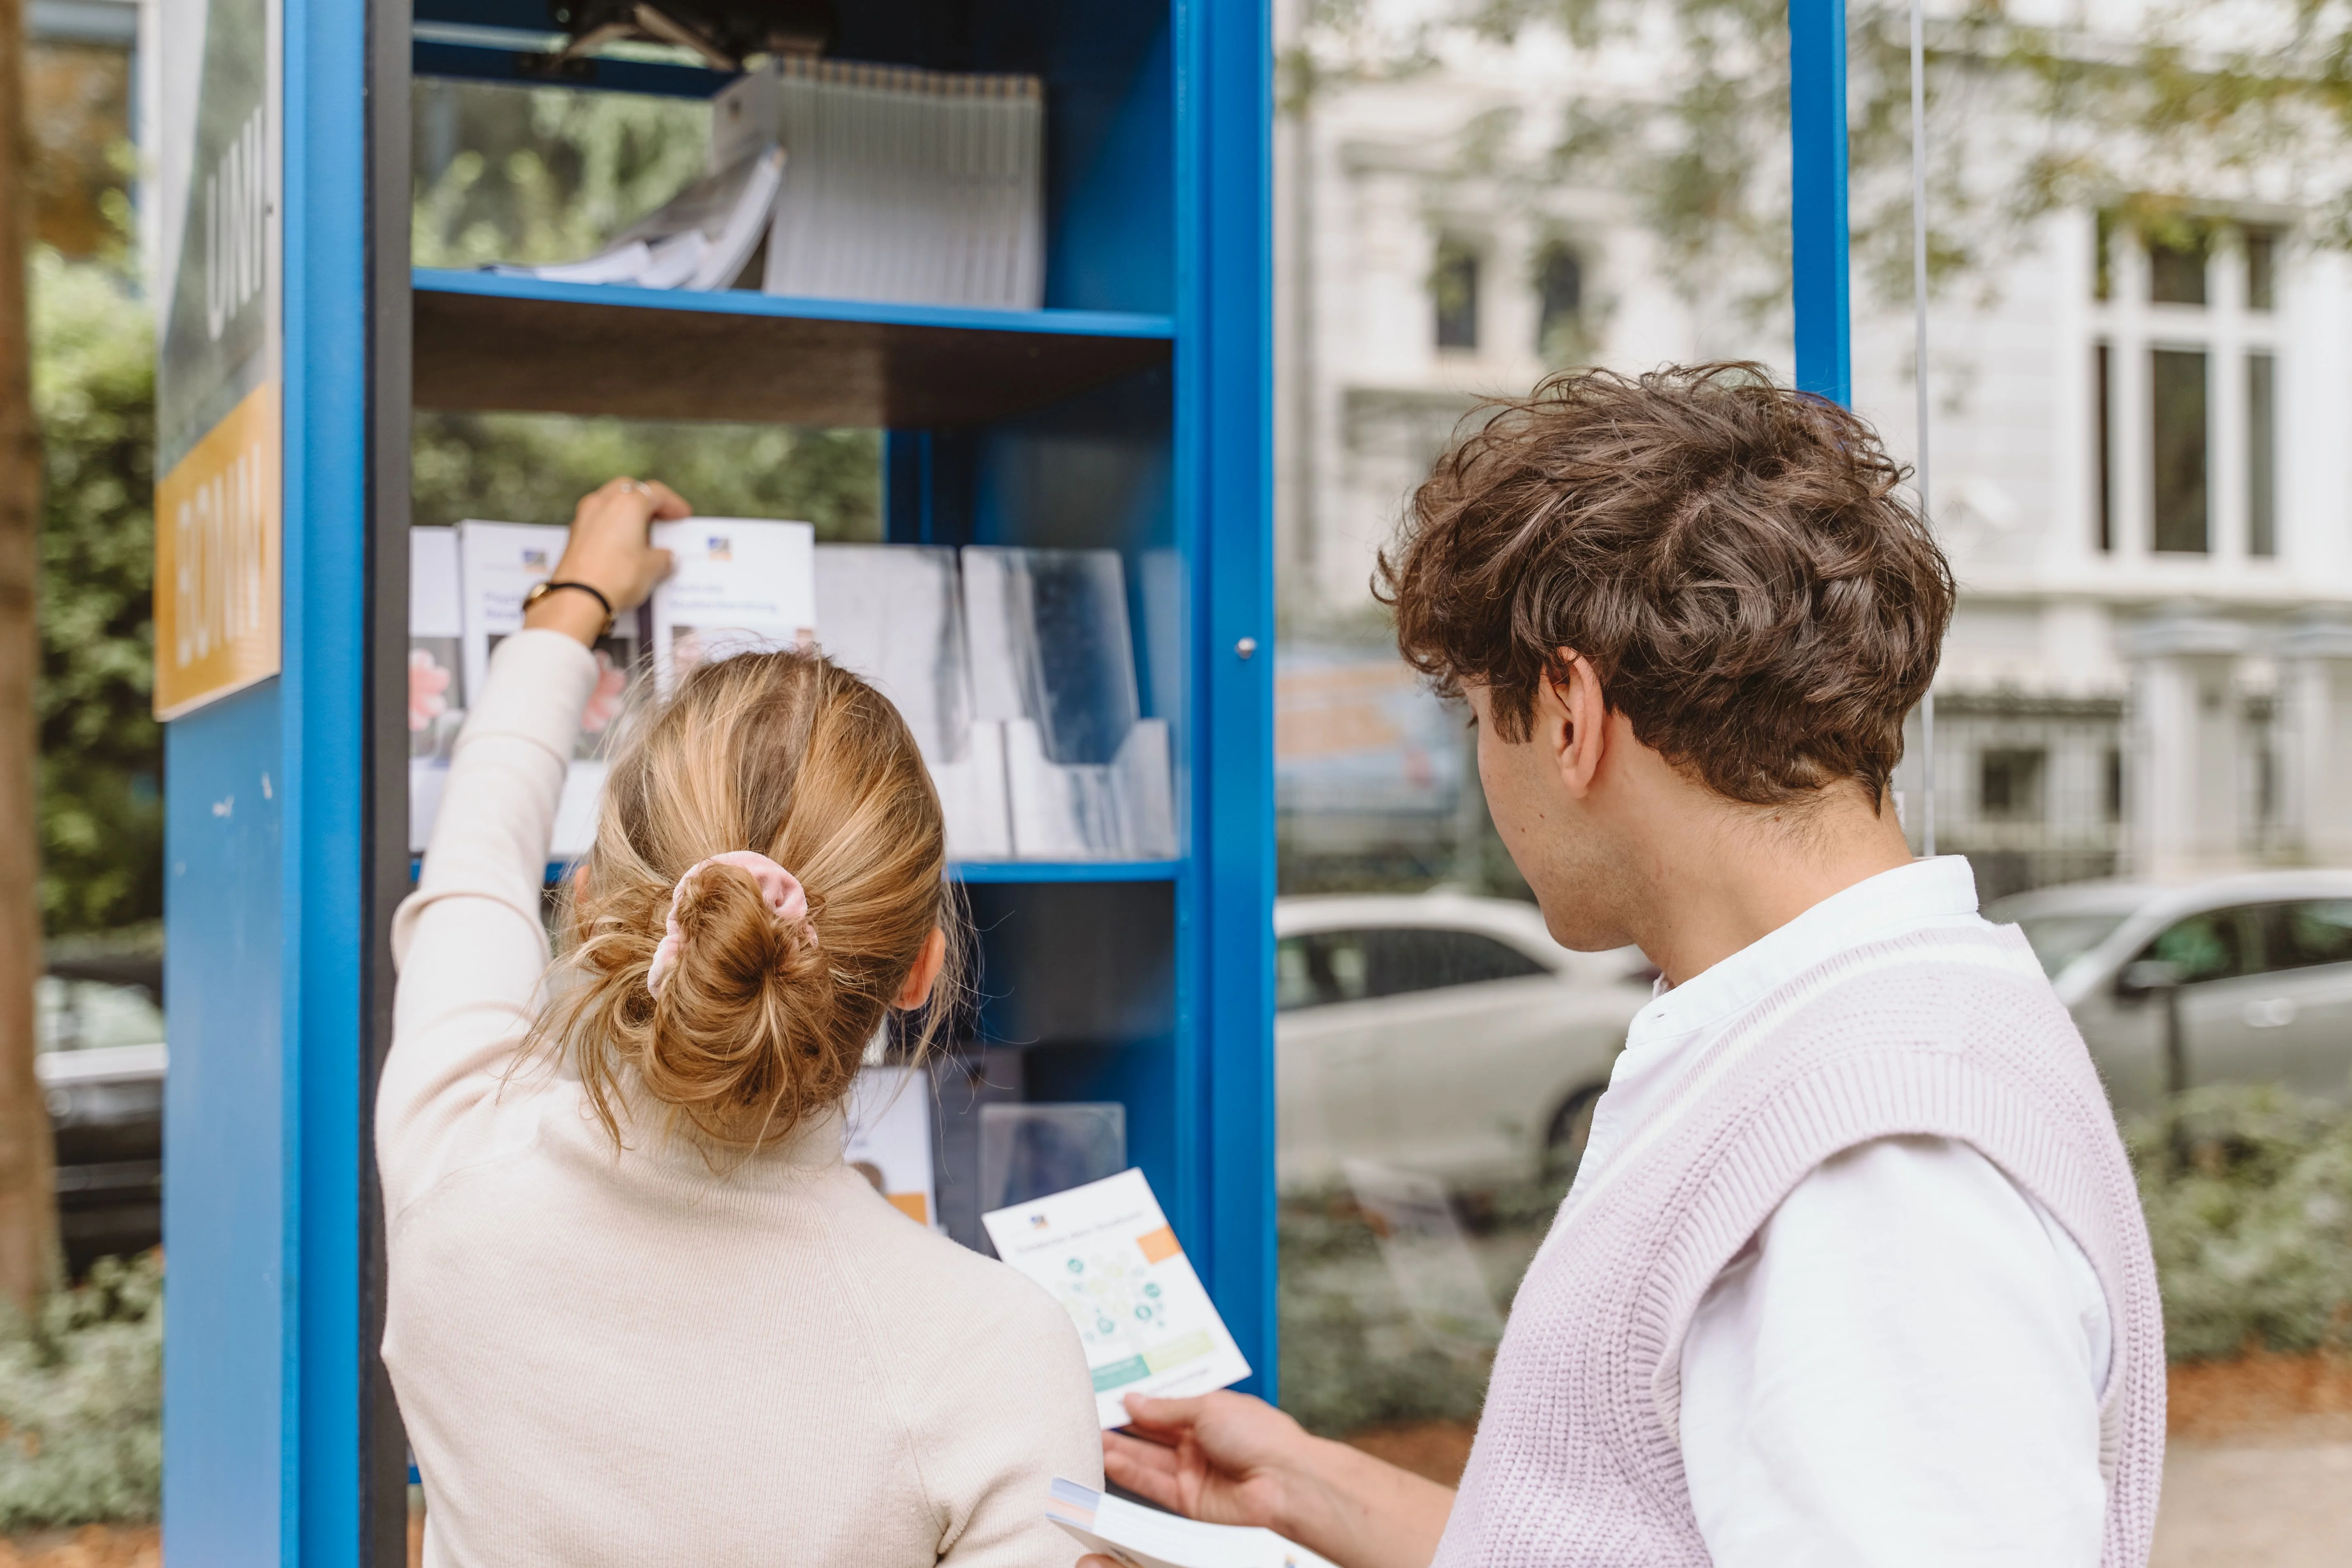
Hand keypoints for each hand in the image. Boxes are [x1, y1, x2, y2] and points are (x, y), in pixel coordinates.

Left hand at [522, 477, 686, 644]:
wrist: (579, 598)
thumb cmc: (616, 577)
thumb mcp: (652, 568)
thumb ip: (663, 557)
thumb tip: (665, 557)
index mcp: (628, 503)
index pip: (656, 493)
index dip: (673, 503)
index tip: (682, 514)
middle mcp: (603, 502)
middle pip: (629, 489)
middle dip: (646, 500)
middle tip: (661, 517)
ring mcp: (585, 516)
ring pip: (609, 501)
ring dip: (626, 511)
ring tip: (641, 531)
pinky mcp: (574, 533)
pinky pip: (597, 519)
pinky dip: (611, 524)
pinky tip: (621, 544)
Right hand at [1104, 1392, 1311, 1533]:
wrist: (1285, 1482)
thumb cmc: (1262, 1437)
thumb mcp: (1208, 1406)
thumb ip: (1165, 1408)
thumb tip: (1133, 1399)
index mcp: (1211, 1414)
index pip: (1165, 1406)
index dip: (1137, 1401)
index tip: (1108, 1394)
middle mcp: (1201, 1443)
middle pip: (1152, 1434)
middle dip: (1122, 1425)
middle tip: (1089, 1415)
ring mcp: (1194, 1472)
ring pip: (1147, 1460)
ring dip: (1119, 1449)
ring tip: (1088, 1436)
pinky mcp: (1189, 1501)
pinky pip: (1152, 1485)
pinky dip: (1129, 1473)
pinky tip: (1108, 1458)